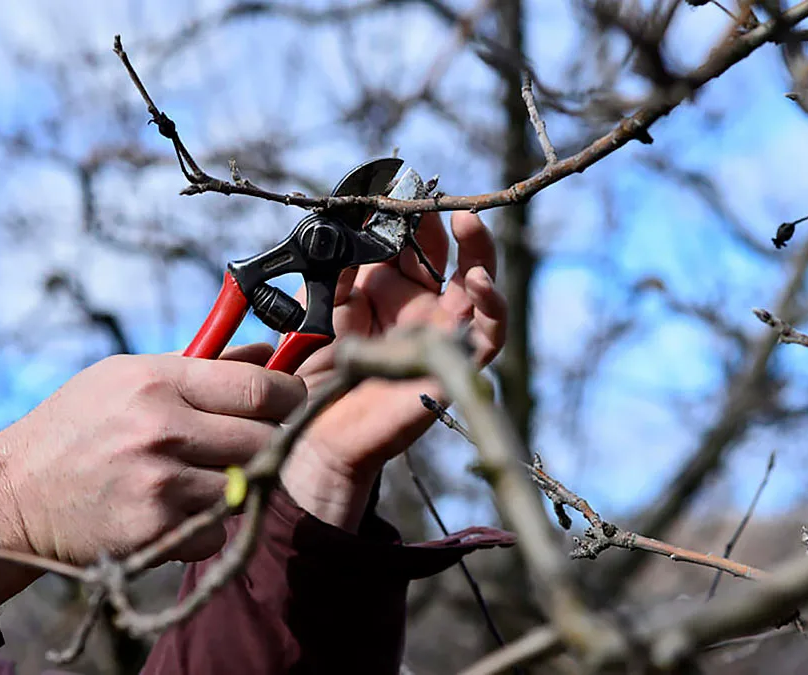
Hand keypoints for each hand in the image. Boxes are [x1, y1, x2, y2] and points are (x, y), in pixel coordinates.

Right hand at [0, 344, 304, 603]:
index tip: (292, 403)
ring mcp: (160, 484)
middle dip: (270, 443)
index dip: (291, 397)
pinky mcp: (154, 531)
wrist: (13, 496)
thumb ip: (202, 366)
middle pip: (265, 440)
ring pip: (247, 487)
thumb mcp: (128, 377)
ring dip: (238, 486)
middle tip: (252, 445)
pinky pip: (217, 530)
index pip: (260, 389)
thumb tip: (269, 353)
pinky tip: (174, 510)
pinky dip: (206, 525)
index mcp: (158, 381)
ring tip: (203, 476)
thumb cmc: (76, 426)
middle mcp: (163, 430)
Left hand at [281, 211, 506, 530]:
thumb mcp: (320, 304)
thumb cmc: (317, 370)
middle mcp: (421, 307)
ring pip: (480, 287)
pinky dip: (492, 306)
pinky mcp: (455, 365)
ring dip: (480, 252)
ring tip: (467, 222)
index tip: (398, 184)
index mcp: (389, 290)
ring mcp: (442, 334)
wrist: (315, 429)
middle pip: (448, 255)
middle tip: (429, 198)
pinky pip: (489, 336)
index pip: (410, 241)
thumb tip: (350, 221)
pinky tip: (478, 281)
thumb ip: (336, 266)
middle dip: (442, 224)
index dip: (408, 214)